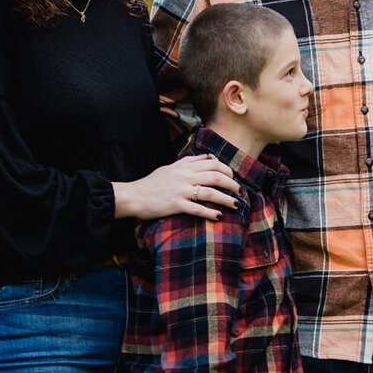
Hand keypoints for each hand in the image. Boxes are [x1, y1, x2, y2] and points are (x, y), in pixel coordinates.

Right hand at [114, 154, 240, 221]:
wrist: (134, 196)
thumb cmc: (152, 183)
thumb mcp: (170, 167)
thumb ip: (188, 162)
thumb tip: (206, 157)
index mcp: (184, 166)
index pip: (212, 164)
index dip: (226, 170)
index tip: (233, 178)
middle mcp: (184, 176)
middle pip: (216, 177)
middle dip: (231, 184)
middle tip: (239, 192)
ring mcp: (180, 190)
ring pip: (210, 192)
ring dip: (226, 199)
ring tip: (236, 204)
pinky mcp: (175, 204)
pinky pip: (197, 208)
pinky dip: (210, 212)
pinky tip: (219, 216)